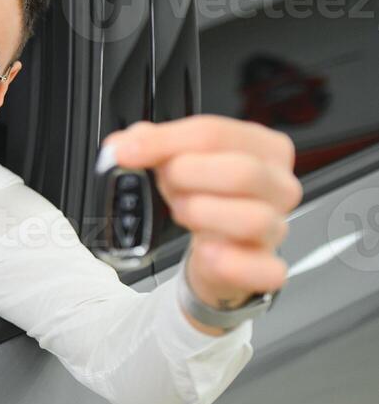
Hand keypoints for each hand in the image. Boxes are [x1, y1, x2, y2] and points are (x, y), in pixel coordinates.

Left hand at [103, 115, 301, 332]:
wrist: (216, 248)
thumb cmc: (205, 197)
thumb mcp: (180, 161)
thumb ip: (153, 145)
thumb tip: (123, 145)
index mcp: (264, 148)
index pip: (216, 134)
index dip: (164, 142)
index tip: (125, 152)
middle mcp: (279, 186)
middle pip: (242, 172)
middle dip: (187, 177)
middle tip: (167, 184)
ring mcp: (277, 228)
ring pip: (252, 219)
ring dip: (202, 215)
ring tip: (184, 213)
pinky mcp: (267, 267)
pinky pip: (263, 269)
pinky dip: (229, 263)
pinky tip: (206, 252)